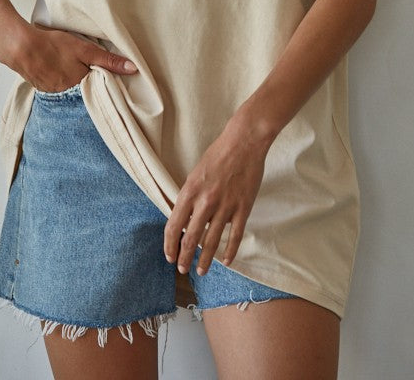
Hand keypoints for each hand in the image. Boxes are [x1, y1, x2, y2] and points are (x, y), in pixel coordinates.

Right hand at [0, 25, 137, 91]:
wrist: (20, 47)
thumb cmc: (54, 46)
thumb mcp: (85, 49)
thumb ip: (108, 60)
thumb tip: (133, 69)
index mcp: (81, 86)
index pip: (98, 89)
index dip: (104, 82)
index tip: (111, 79)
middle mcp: (67, 94)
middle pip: (84, 90)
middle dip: (89, 83)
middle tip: (91, 71)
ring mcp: (53, 92)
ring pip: (69, 89)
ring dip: (73, 82)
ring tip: (73, 69)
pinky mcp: (41, 87)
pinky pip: (56, 87)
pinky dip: (59, 80)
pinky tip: (58, 69)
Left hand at [164, 109, 269, 275]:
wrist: (243, 143)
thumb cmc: (217, 155)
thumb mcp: (195, 174)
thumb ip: (189, 197)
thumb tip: (184, 219)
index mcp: (189, 192)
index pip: (173, 226)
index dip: (169, 245)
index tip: (169, 256)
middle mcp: (205, 202)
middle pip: (190, 239)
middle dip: (184, 258)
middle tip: (181, 269)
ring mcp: (225, 206)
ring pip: (211, 242)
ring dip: (205, 260)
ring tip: (201, 271)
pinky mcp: (243, 208)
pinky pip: (235, 235)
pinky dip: (230, 251)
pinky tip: (226, 261)